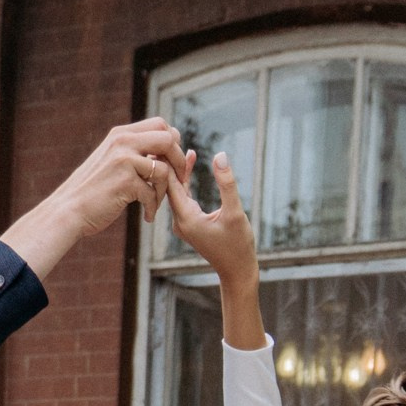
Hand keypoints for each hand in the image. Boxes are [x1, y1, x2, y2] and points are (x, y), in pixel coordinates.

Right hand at [0, 119, 186, 279]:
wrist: (68, 211)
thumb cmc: (91, 192)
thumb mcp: (110, 161)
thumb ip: (131, 152)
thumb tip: (158, 152)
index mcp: (120, 134)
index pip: (160, 125)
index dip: (172, 143)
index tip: (171, 163)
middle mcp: (123, 141)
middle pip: (168, 139)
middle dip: (178, 161)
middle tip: (177, 181)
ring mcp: (124, 160)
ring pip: (164, 169)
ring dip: (165, 190)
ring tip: (155, 204)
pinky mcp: (125, 182)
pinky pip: (152, 192)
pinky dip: (153, 207)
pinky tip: (147, 216)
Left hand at [164, 151, 263, 350]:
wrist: (237, 272)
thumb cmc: (238, 246)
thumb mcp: (235, 213)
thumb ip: (227, 184)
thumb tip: (220, 155)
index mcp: (186, 218)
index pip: (170, 183)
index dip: (169, 158)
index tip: (168, 136)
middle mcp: (179, 220)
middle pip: (167, 184)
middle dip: (168, 159)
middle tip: (167, 133)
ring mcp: (183, 222)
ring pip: (174, 189)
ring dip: (177, 167)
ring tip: (177, 141)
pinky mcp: (190, 222)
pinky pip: (183, 195)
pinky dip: (186, 178)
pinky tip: (192, 160)